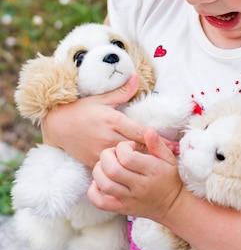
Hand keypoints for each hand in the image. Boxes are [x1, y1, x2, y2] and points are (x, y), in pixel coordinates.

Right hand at [41, 74, 178, 166]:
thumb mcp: (101, 98)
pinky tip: (137, 172)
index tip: (173, 145)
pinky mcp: (93, 162)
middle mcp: (107, 137)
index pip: (140, 132)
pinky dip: (125, 169)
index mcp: (112, 120)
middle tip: (173, 157)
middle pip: (137, 149)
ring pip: (126, 161)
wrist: (57, 125)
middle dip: (153, 153)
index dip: (157, 139)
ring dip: (141, 162)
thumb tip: (137, 77)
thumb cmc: (81, 109)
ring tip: (160, 167)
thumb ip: (122, 91)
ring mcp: (100, 151)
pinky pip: (113, 169)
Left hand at [88, 127, 183, 219]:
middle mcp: (139, 185)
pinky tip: (97, 183)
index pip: (127, 157)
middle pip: (113, 170)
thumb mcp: (168, 158)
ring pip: (105, 185)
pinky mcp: (122, 209)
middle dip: (107, 157)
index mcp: (152, 170)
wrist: (173, 205)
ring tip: (105, 165)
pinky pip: (101, 203)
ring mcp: (130, 199)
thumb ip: (157, 144)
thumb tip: (149, 129)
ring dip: (99, 172)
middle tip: (113, 153)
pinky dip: (93, 193)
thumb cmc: (170, 178)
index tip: (127, 146)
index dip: (122, 147)